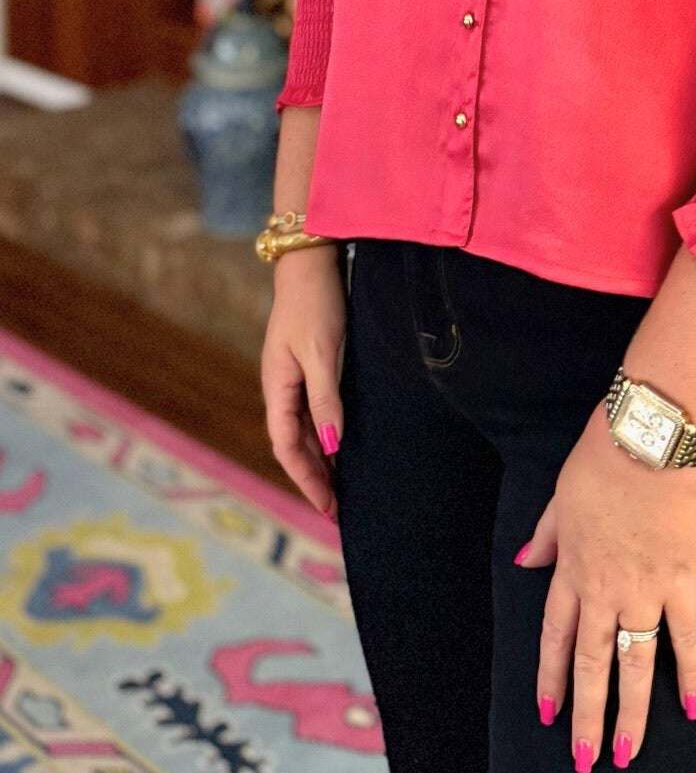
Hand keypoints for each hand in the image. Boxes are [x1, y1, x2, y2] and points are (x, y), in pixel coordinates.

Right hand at [260, 244, 345, 518]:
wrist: (310, 262)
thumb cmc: (316, 305)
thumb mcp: (323, 354)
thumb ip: (325, 400)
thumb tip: (330, 447)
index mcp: (277, 388)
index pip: (287, 448)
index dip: (307, 480)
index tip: (329, 507)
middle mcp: (281, 388)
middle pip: (293, 445)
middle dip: (314, 478)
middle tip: (339, 510)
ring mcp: (292, 377)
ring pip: (302, 431)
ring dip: (319, 460)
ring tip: (341, 487)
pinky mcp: (307, 366)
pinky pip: (311, 413)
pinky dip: (323, 436)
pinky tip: (340, 445)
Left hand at [515, 401, 695, 771]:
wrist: (650, 440)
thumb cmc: (602, 458)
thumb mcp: (560, 497)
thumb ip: (546, 536)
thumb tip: (523, 561)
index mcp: (572, 570)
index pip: (557, 637)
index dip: (552, 678)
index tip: (548, 715)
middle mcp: (604, 591)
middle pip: (592, 665)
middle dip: (587, 716)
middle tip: (585, 760)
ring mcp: (646, 592)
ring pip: (634, 664)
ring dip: (630, 713)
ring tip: (626, 754)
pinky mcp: (685, 582)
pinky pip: (688, 637)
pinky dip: (691, 674)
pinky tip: (690, 708)